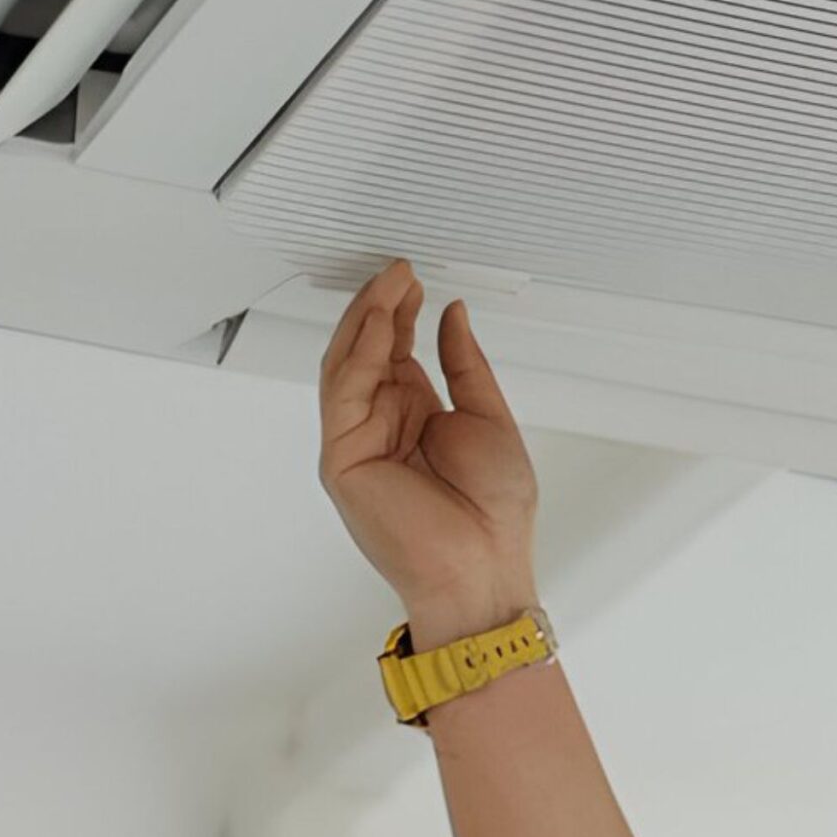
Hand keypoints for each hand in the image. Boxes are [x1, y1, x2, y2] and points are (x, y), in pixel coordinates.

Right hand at [319, 261, 538, 646]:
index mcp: (414, 417)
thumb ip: (465, 362)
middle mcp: (381, 427)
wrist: (485, 566)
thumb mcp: (488, 415)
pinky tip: (379, 320)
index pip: (393, 351)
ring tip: (388, 283)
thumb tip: (453, 314)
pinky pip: (344, 393)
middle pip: (364, 352)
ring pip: (346, 365)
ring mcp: (357, 443)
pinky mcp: (342, 459)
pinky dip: (360, 351)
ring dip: (365, 319)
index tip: (411, 277)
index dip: (399, 310)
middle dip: (378, 306)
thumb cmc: (493, 513)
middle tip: (397, 270)